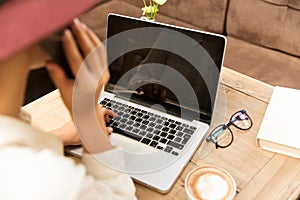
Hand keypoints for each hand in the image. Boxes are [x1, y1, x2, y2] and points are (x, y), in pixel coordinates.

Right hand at [47, 19, 111, 146]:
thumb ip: (57, 75)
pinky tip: (90, 36)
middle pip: (90, 52)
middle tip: (74, 24)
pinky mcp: (106, 73)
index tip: (65, 34)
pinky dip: (96, 43)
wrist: (89, 113)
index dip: (70, 46)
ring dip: (90, 36)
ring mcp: (104, 75)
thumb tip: (49, 62)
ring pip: (99, 51)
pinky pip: (102, 54)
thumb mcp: (63, 91)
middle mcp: (97, 79)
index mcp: (85, 84)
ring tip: (81, 26)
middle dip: (82, 35)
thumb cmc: (75, 104)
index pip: (77, 60)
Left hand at [50, 106, 115, 145]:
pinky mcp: (76, 116)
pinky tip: (91, 122)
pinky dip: (92, 115)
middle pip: (99, 108)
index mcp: (91, 114)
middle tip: (107, 120)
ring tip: (99, 121)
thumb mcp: (91, 136)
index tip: (113, 115)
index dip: (110, 113)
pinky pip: (87, 112)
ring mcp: (81, 112)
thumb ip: (102, 132)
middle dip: (104, 113)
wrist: (62, 135)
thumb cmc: (73, 136)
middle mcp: (86, 111)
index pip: (104, 110)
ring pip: (93, 109)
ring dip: (98, 114)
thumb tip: (109, 130)